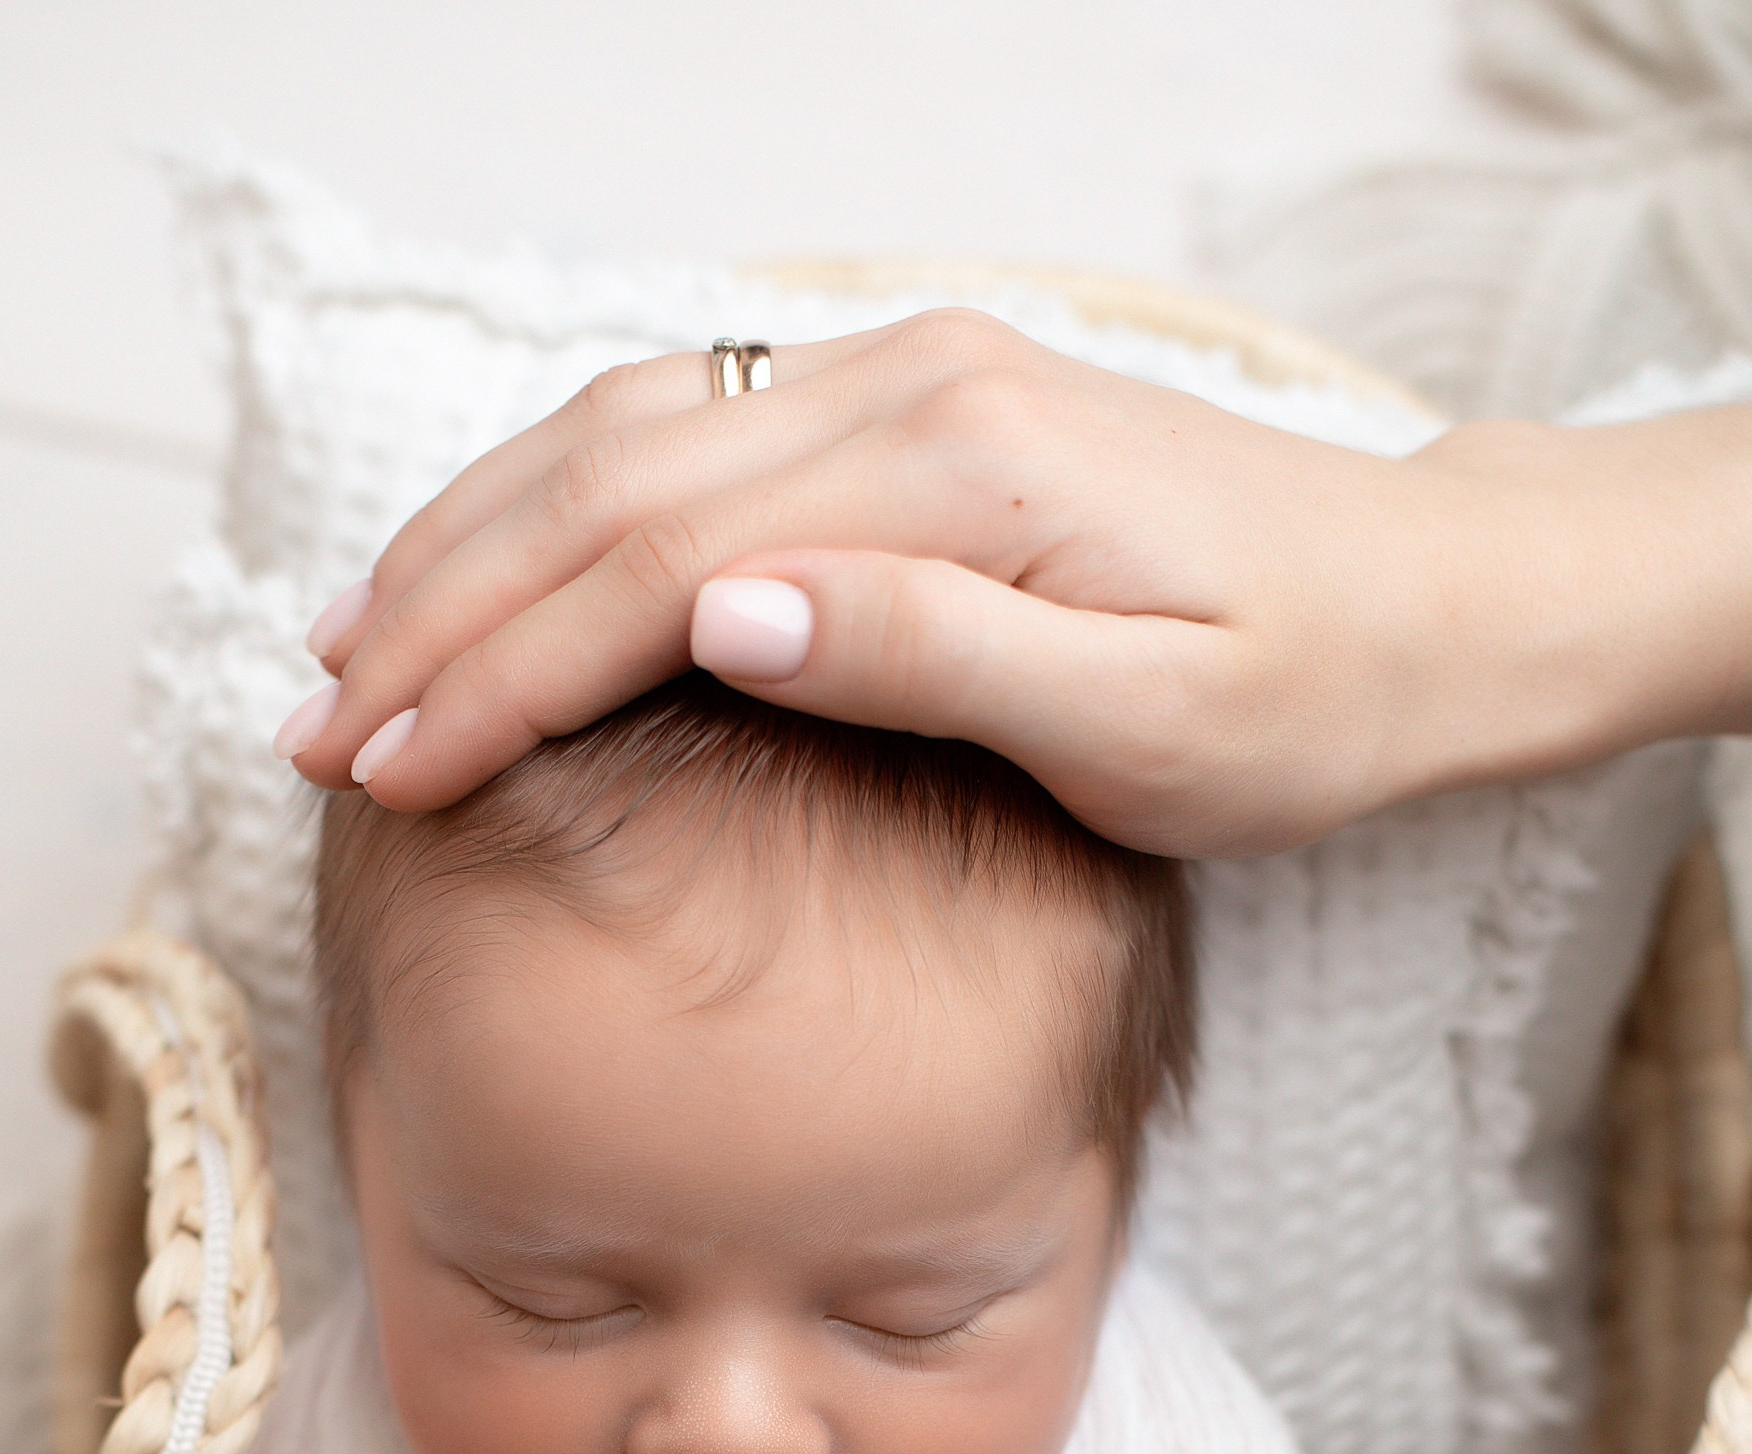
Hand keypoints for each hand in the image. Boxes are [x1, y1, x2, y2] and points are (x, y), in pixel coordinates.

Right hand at [286, 314, 1751, 852]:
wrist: (1433, 608)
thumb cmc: (1308, 702)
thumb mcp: (1147, 725)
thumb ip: (933, 658)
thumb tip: (721, 612)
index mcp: (951, 473)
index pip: (659, 567)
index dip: (504, 674)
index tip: (391, 773)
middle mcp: (905, 391)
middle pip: (607, 487)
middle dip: (443, 616)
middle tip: (318, 740)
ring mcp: (902, 382)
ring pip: (622, 442)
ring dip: (472, 548)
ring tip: (352, 663)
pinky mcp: (908, 411)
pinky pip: (687, 435)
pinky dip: (561, 506)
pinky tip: (493, 574)